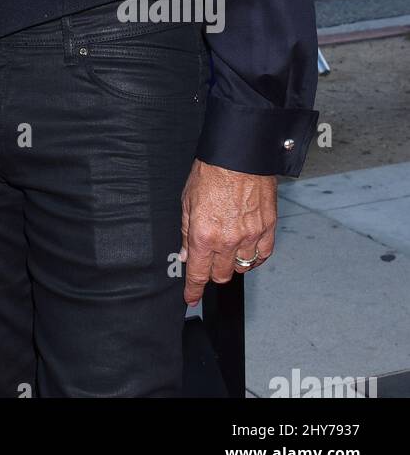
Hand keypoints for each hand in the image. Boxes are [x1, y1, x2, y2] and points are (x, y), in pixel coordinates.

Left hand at [179, 159, 276, 305]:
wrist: (238, 155)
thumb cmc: (210, 173)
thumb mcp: (187, 202)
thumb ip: (186, 232)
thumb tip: (187, 255)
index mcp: (204, 235)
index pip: (198, 274)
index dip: (193, 290)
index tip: (191, 298)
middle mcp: (228, 240)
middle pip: (221, 275)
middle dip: (213, 272)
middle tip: (209, 261)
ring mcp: (250, 236)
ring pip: (242, 268)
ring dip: (233, 263)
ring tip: (228, 249)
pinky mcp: (268, 229)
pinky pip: (262, 255)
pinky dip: (254, 257)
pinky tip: (247, 249)